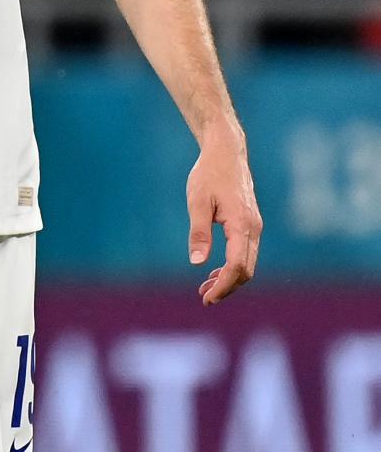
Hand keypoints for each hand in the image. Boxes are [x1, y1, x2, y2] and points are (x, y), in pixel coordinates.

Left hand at [187, 122, 261, 304]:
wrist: (226, 153)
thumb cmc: (209, 175)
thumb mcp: (197, 202)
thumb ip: (199, 232)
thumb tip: (197, 263)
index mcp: (242, 224)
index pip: (236, 265)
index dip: (223, 285)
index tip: (206, 297)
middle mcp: (254, 228)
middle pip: (246, 270)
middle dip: (227, 287)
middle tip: (204, 298)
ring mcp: (255, 226)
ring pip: (247, 263)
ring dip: (229, 279)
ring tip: (205, 288)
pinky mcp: (251, 224)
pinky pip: (245, 253)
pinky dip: (232, 267)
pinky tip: (214, 271)